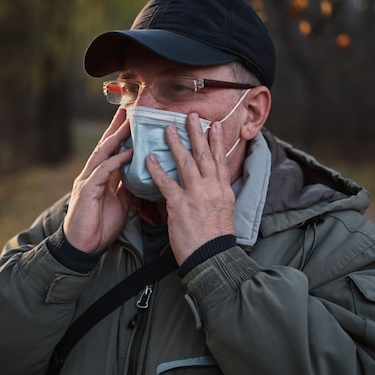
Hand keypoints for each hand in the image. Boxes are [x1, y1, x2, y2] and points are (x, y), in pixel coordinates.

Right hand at [63, 108, 133, 253]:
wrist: (83, 247)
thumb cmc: (100, 226)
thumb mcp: (121, 204)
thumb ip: (129, 189)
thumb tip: (145, 178)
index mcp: (101, 177)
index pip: (113, 151)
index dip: (122, 135)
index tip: (133, 119)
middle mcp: (93, 174)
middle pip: (106, 145)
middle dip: (117, 127)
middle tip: (128, 109)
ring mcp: (88, 181)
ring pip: (103, 153)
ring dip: (117, 137)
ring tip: (130, 123)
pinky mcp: (87, 191)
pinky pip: (103, 172)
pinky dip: (116, 161)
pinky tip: (128, 153)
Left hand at [146, 115, 235, 263]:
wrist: (212, 258)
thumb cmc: (216, 240)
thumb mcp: (225, 213)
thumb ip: (217, 196)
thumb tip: (211, 185)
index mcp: (224, 191)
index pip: (220, 160)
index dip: (217, 141)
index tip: (214, 126)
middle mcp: (212, 189)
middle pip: (204, 155)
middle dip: (197, 133)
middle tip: (191, 116)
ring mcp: (196, 195)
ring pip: (186, 163)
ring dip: (176, 143)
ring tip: (168, 128)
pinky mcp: (179, 205)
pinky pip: (166, 182)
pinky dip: (156, 168)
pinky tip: (149, 158)